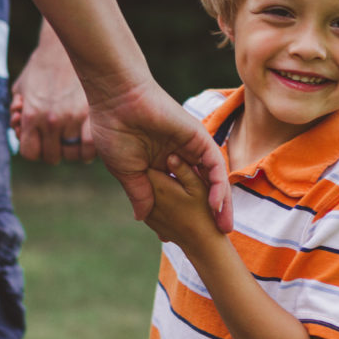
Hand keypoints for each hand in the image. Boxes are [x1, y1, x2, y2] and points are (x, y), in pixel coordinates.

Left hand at [11, 28, 95, 163]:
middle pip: (52, 156)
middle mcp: (51, 121)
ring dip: (72, 150)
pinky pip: (91, 147)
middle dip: (53, 149)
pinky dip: (89, 148)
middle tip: (57, 138)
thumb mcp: (21, 89)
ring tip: (73, 137)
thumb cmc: (41, 67)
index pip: (30, 153)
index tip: (40, 141)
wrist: (65, 47)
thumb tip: (18, 130)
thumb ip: (18, 114)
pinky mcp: (93, 115)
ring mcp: (74, 119)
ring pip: (73, 155)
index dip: (34, 149)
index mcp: (31, 116)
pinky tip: (86, 138)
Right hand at [87, 79, 232, 231]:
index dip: (180, 214)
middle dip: (208, 212)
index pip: (178, 193)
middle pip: (200, 187)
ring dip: (220, 203)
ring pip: (212, 179)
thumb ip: (139, 193)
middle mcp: (180, 155)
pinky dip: (217, 186)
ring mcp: (191, 147)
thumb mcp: (126, 171)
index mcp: (160, 162)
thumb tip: (142, 217)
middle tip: (214, 236)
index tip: (178, 238)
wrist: (116, 100)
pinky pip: (213, 165)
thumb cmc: (114, 130)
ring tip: (223, 228)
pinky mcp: (198, 138)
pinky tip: (217, 206)